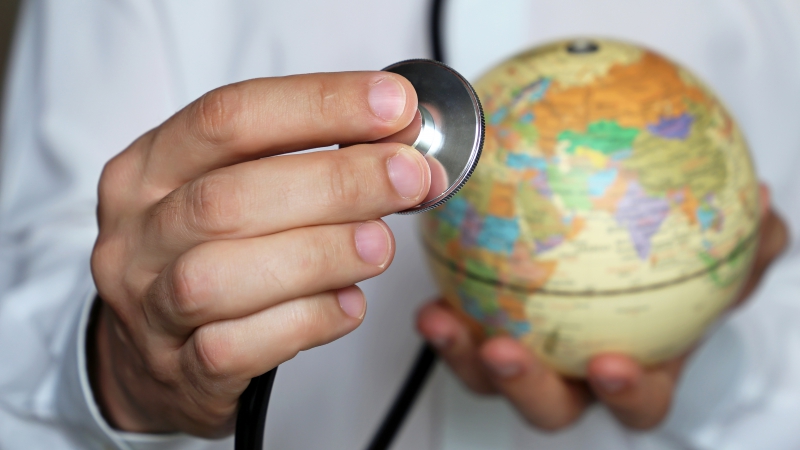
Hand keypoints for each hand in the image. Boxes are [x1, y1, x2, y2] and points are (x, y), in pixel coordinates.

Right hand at [89, 72, 428, 435]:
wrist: (150, 356)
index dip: (317, 105)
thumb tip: (401, 145)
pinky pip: (233, 348)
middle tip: (409, 176)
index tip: (393, 105)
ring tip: (380, 245)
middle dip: (334, 182)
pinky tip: (348, 305)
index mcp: (149, 168)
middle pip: (227, 197)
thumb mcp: (236, 191)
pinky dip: (304, 322)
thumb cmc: (210, 255)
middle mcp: (138, 234)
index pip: (229, 118)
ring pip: (219, 276)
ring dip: (317, 254)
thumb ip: (304, 163)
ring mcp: (148, 307)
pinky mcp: (178, 371)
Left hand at [417, 184, 787, 430]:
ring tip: (443, 320)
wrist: (621, 257)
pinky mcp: (482, 322)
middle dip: (525, 388)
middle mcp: (573, 371)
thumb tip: (766, 211)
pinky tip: (428, 280)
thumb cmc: (668, 273)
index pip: (637, 399)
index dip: (626, 393)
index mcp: (632, 368)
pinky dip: (442, 310)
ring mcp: (526, 352)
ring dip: (462, 353)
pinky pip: (457, 322)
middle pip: (549, 404)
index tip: (612, 365)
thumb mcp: (714, 254)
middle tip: (506, 351)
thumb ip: (744, 244)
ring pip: (487, 373)